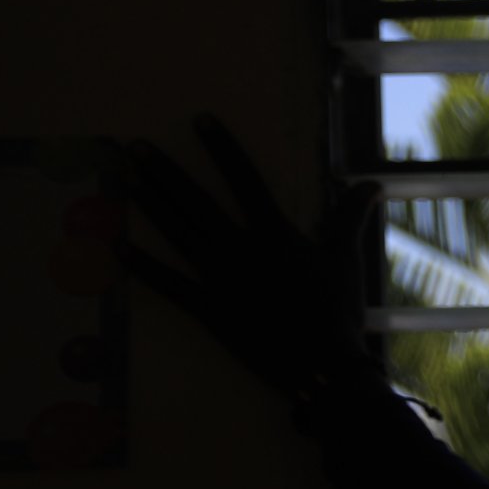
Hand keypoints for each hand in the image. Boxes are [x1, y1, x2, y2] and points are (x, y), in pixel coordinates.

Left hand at [112, 112, 382, 402]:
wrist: (321, 366)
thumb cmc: (337, 311)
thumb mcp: (346, 258)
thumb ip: (351, 217)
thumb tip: (370, 184)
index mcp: (275, 234)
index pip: (245, 180)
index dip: (222, 149)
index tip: (200, 121)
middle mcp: (239, 250)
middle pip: (196, 202)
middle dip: (165, 171)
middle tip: (135, 147)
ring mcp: (219, 279)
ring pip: (177, 234)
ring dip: (149, 204)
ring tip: (126, 177)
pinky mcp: (207, 309)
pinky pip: (168, 284)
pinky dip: (142, 266)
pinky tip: (117, 246)